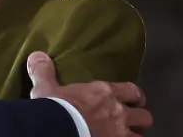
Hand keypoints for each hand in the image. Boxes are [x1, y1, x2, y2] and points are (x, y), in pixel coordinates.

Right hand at [27, 52, 151, 136]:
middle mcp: (119, 113)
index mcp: (105, 93)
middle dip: (139, 120)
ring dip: (134, 136)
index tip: (132, 100)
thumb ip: (44, 72)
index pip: (132, 91)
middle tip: (131, 123)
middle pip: (145, 117)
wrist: (59, 130)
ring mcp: (121, 135)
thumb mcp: (46, 89)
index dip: (134, 96)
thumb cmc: (57, 108)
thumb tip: (37, 55)